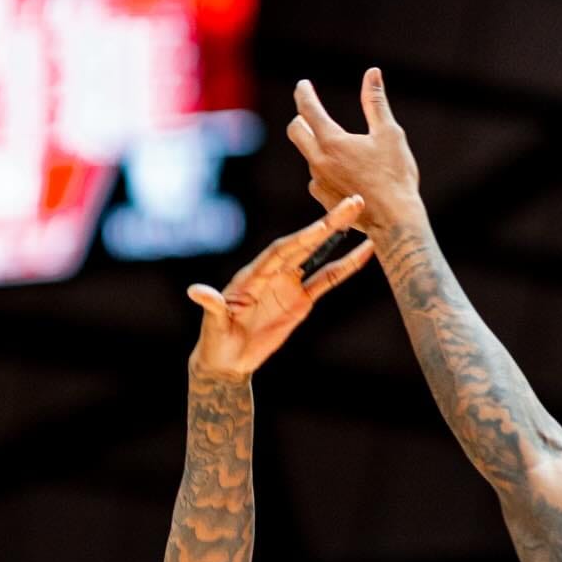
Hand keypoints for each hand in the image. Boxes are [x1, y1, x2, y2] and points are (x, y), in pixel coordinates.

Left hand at [187, 196, 373, 381]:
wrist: (228, 359)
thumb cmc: (215, 340)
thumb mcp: (213, 324)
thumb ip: (212, 306)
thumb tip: (196, 292)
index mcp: (252, 275)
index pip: (280, 252)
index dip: (301, 239)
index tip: (322, 226)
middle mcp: (272, 273)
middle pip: (303, 244)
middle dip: (327, 224)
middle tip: (351, 201)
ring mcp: (288, 284)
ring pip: (318, 255)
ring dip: (337, 235)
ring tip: (359, 212)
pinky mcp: (301, 300)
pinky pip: (327, 279)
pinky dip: (346, 266)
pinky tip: (364, 251)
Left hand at [286, 69, 423, 234]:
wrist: (394, 220)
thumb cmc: (396, 175)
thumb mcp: (390, 133)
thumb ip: (376, 102)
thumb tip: (372, 73)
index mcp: (332, 142)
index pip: (308, 109)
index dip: (304, 94)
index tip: (303, 85)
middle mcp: (318, 161)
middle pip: (296, 132)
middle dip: (301, 118)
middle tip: (309, 112)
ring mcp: (317, 181)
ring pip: (310, 156)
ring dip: (319, 146)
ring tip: (340, 146)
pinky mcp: (321, 198)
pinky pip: (318, 177)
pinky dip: (327, 169)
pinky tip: (345, 174)